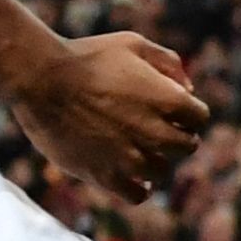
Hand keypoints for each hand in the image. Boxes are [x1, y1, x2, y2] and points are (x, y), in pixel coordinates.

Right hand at [3, 30, 207, 201]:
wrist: (40, 78)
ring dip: (154, 162)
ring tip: (136, 150)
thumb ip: (168, 64)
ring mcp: (130, 157)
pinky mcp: (104, 175)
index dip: (187, 113)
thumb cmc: (87, 57)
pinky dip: (138, 188)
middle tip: (154, 130)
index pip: (199, 118)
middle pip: (186, 147)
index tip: (170, 110)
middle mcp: (154, 132)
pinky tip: (130, 177)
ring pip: (161, 172)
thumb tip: (188, 90)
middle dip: (175, 137)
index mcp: (168, 100)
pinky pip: (136, 195)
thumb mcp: (133, 45)